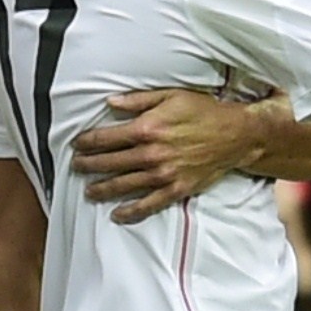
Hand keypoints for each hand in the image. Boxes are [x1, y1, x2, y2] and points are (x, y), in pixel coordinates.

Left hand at [76, 87, 272, 220]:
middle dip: (88, 165)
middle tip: (76, 167)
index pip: (106, 139)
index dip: (87, 142)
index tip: (77, 145)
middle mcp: (151, 154)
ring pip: (123, 185)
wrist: (235, 134)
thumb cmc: (203, 111)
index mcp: (147, 128)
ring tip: (89, 191)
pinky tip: (117, 215)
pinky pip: (148, 204)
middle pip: (109, 163)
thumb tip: (109, 102)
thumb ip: (137, 101)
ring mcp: (163, 174)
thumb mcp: (170, 96)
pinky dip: (131, 211)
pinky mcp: (176, 189)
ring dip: (102, 189)